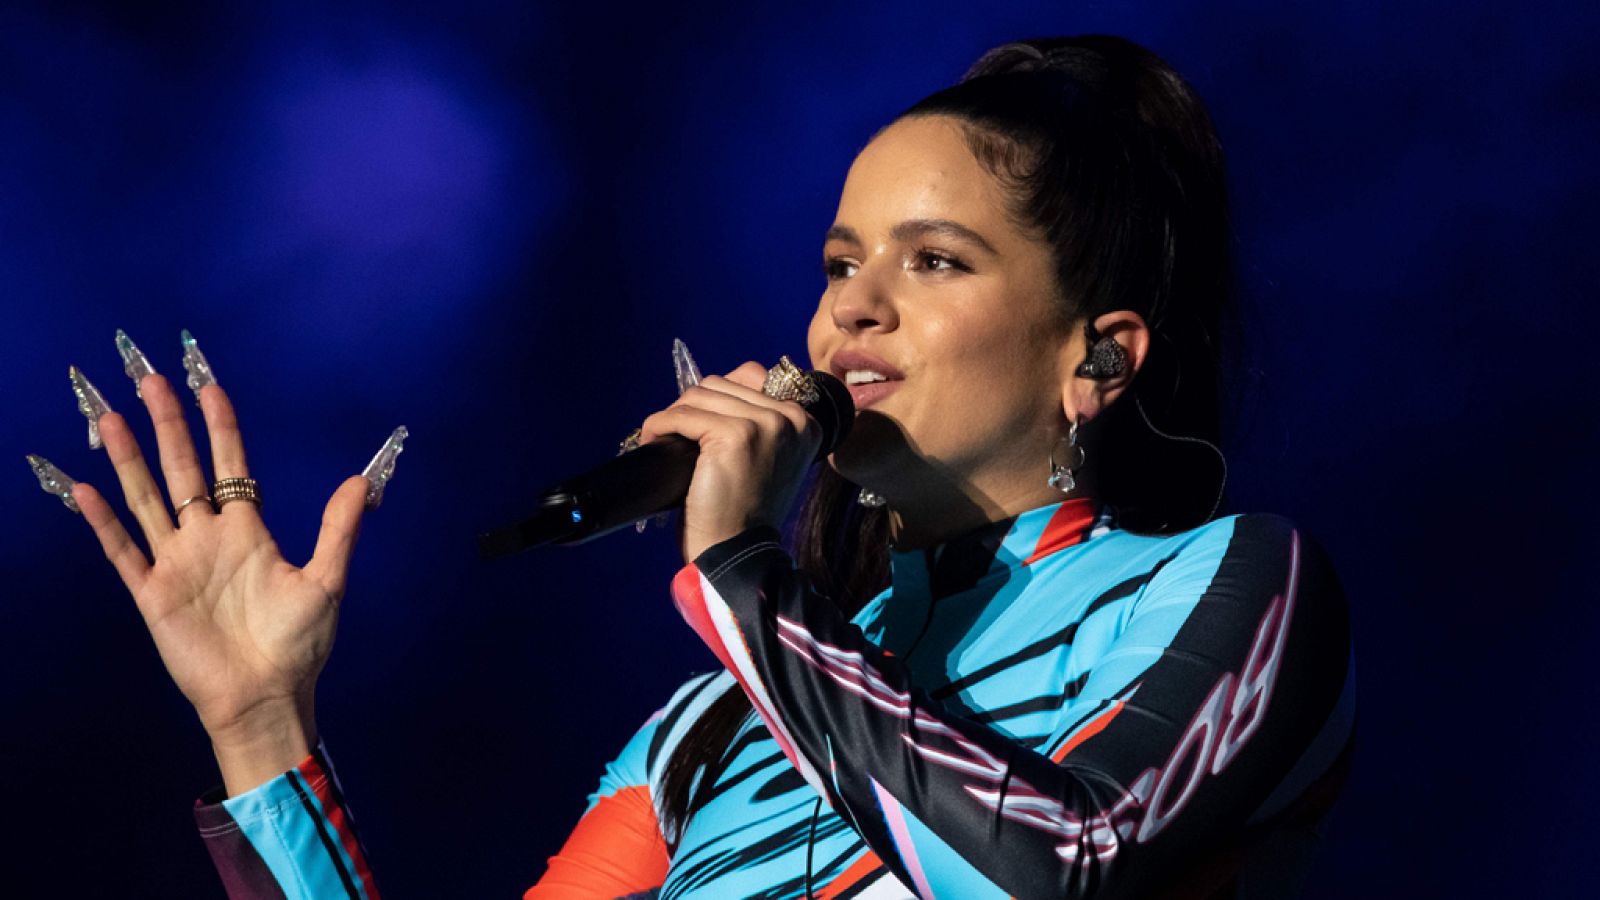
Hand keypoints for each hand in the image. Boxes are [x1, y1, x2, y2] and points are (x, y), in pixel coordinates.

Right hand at [71, 373, 369, 794]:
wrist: (266, 697)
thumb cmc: (298, 644)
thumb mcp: (327, 581)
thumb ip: (339, 529)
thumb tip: (362, 481)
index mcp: (248, 530)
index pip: (230, 465)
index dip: (219, 426)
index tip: (208, 386)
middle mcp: (208, 538)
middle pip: (181, 469)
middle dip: (168, 425)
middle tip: (150, 379)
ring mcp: (177, 563)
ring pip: (147, 499)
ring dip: (129, 459)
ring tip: (111, 417)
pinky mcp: (153, 594)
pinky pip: (123, 551)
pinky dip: (103, 522)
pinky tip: (85, 489)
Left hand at [637, 362, 820, 562]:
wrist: (737, 554)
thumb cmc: (743, 512)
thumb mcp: (765, 461)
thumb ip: (756, 425)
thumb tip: (711, 392)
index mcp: (805, 422)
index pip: (751, 376)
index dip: (716, 398)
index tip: (696, 424)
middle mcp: (792, 418)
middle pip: (722, 383)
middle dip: (692, 406)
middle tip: (676, 436)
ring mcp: (766, 424)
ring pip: (700, 394)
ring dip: (674, 415)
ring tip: (663, 440)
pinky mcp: (735, 435)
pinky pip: (683, 415)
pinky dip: (660, 425)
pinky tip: (654, 441)